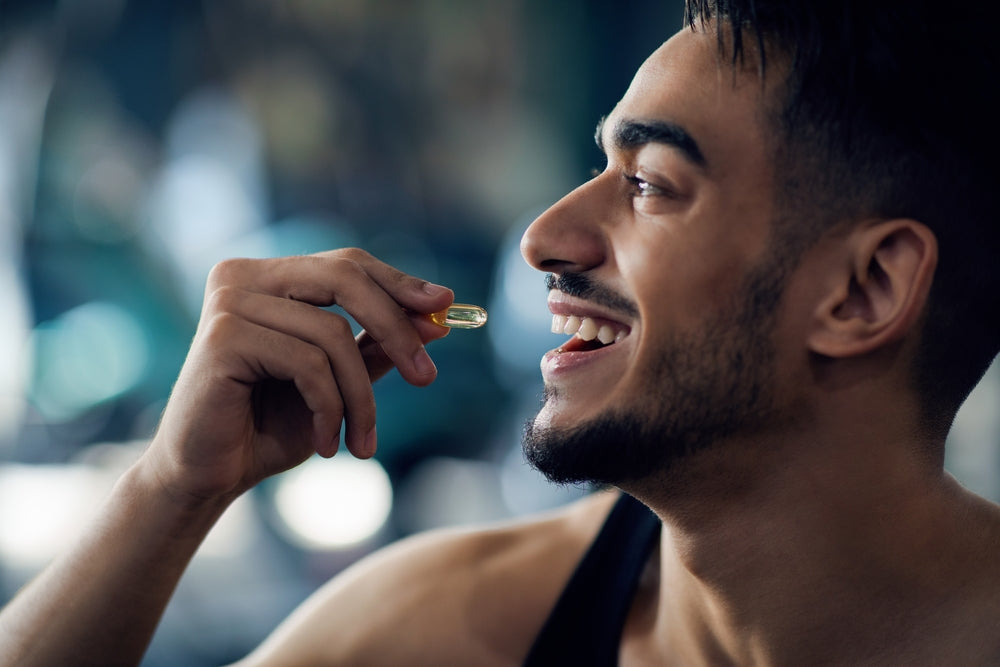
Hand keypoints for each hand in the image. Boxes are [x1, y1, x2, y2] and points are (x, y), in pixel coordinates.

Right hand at [142, 248, 453, 504]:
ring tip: (362, 441)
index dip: (399, 283)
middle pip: (345, 279)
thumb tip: (438, 317)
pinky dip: (329, 408)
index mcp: (270, 277)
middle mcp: (244, 276)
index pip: (347, 264)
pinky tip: (326, 443)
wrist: (209, 476)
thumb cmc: (269, 426)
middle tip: (427, 377)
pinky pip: (308, 364)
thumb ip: (377, 347)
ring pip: (332, 335)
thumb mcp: (338, 382)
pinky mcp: (222, 336)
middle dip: (396, 328)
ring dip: (360, 397)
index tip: (445, 306)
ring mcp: (229, 302)